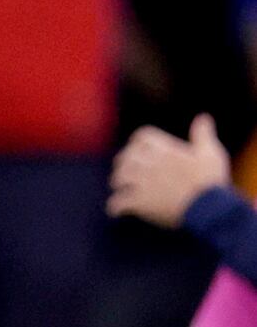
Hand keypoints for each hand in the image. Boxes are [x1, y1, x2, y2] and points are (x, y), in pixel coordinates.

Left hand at [111, 115, 229, 227]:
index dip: (137, 143)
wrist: (209, 207)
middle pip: (125, 157)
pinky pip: (117, 203)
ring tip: (122, 189)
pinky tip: (117, 210)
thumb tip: (203, 117)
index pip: (141, 137)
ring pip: (118, 178)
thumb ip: (202, 134)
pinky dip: (115, 207)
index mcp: (166, 150)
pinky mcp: (139, 202)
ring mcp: (142, 182)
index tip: (138, 150)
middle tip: (125, 172)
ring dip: (118, 184)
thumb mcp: (211, 153)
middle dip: (124, 164)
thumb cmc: (210, 180)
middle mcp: (150, 163)